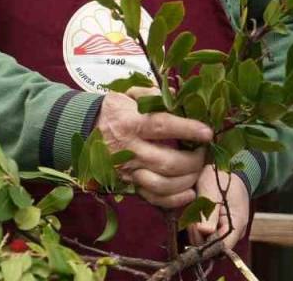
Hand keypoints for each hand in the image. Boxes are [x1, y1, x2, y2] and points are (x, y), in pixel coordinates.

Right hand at [95, 91, 211, 208]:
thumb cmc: (113, 112)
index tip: (207, 133)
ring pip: (163, 184)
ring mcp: (128, 171)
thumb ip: (152, 93)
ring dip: (187, 179)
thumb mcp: (127, 95)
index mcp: (130, 123)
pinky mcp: (129, 185)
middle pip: (167, 161)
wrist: (84, 131)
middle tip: (204, 152)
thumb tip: (178, 96)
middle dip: (193, 160)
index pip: (162, 126)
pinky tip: (189, 191)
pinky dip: (175, 199)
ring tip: (198, 168)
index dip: (187, 129)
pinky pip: (154, 198)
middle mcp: (129, 150)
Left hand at [187, 165, 249, 250]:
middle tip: (193, 216)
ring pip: (206, 239)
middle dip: (198, 233)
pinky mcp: (218, 226)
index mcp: (236, 224)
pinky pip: (205, 233)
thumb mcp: (211, 192)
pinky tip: (196, 212)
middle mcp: (233, 232)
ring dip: (196, 228)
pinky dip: (197, 225)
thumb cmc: (221, 178)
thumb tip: (204, 232)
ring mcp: (226, 229)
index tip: (195, 227)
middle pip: (212, 245)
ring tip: (195, 210)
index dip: (207, 243)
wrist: (226, 169)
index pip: (222, 247)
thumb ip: (208, 213)